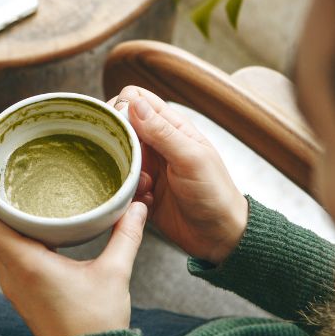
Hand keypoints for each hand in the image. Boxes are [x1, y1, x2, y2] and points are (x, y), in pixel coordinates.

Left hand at [0, 172, 147, 335]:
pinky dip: (8, 239)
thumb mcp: (115, 273)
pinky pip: (6, 259)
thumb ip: (126, 235)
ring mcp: (16, 287)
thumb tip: (138, 206)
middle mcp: (14, 275)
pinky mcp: (24, 295)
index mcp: (28, 264)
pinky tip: (25, 229)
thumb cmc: (97, 323)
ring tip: (5, 197)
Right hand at [111, 86, 248, 264]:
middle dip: (117, 144)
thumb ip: (162, 132)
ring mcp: (147, 167)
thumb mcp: (190, 159)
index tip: (121, 129)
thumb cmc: (214, 193)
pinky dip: (126, 192)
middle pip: (119, 128)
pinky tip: (146, 201)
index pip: (135, 99)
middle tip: (131, 163)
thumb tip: (133, 103)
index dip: (122, 107)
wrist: (219, 236)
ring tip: (145, 186)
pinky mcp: (140, 191)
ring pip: (115, 157)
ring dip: (123, 171)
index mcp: (171, 127)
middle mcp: (156, 143)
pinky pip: (119, 184)